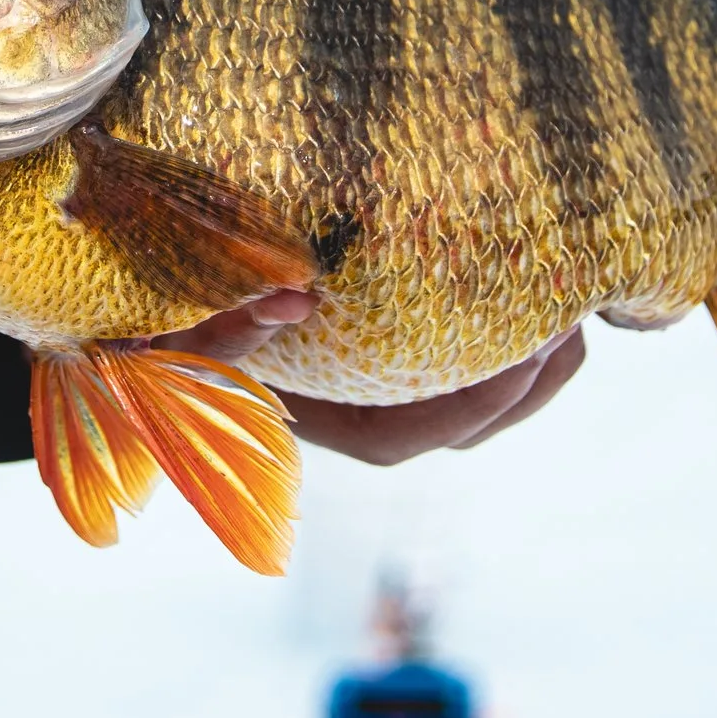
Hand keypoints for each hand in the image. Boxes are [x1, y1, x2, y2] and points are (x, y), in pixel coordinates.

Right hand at [159, 292, 587, 465]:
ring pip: (479, 400)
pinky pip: (465, 365)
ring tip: (573, 295)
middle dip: (534, 375)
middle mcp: (360, 423)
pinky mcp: (388, 365)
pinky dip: (506, 335)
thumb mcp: (172, 336)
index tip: (539, 338)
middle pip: (471, 422)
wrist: (138, 337)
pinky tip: (530, 284)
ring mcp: (378, 397)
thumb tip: (293, 293)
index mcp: (323, 427)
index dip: (488, 395)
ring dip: (532, 360)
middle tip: (578, 307)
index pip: (422, 432)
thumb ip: (220, 328)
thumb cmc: (152, 336)